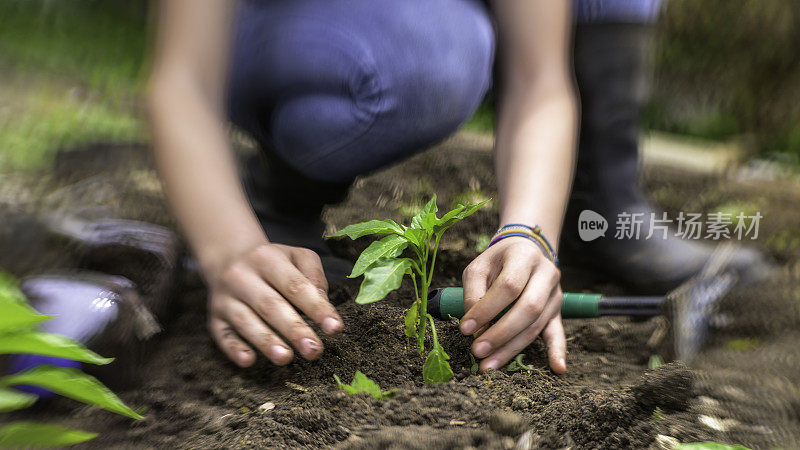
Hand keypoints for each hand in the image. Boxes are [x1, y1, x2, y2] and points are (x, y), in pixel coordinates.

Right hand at [206, 242, 342, 367]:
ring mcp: (225, 298)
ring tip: (286, 358)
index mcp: (267, 258)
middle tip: (314, 350)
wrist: (228, 258)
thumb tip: (323, 303)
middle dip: (294, 330)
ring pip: (246, 321)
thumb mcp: (297, 256)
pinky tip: (249, 360)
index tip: (334, 328)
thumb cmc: (273, 262)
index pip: (295, 285)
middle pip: (271, 305)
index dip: (316, 308)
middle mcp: (242, 276)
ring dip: (266, 341)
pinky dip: (234, 349)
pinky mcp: (215, 317)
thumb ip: (314, 276)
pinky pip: (223, 335)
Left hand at [460, 237, 565, 372]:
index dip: (487, 309)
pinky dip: (558, 352)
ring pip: (536, 325)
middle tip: (477, 351)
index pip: (509, 286)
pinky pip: (558, 333)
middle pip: (528, 308)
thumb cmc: (498, 262)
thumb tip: (473, 327)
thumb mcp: (479, 266)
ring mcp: (555, 294)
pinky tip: (557, 368)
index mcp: (525, 257)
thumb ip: (473, 292)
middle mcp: (546, 274)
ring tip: (488, 365)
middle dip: (500, 333)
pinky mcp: (557, 312)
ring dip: (512, 348)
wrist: (525, 252)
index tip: (466, 328)